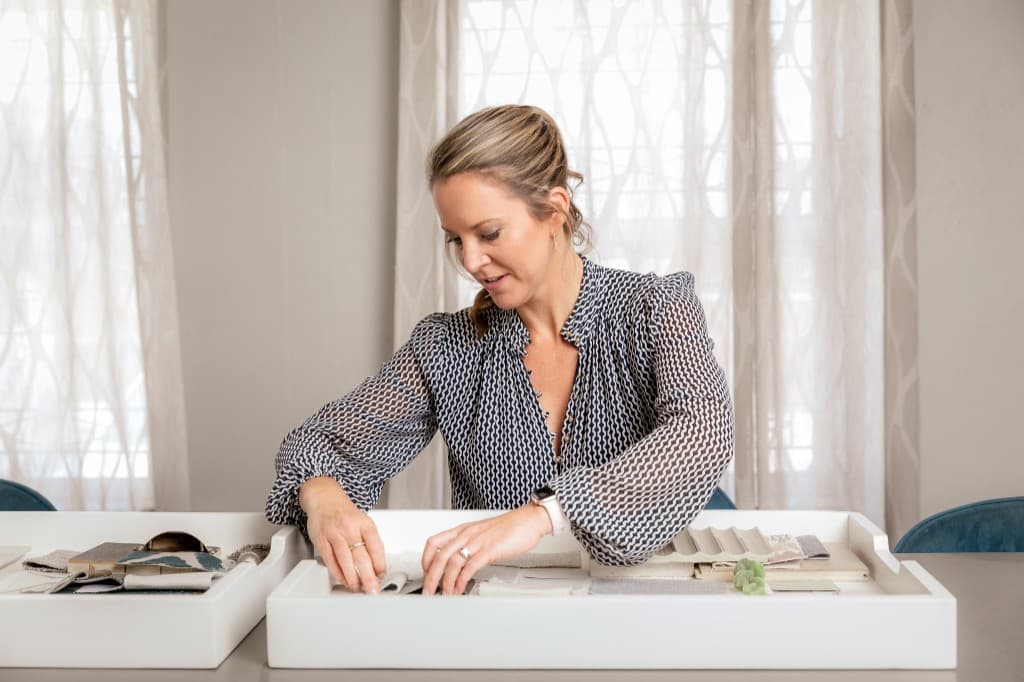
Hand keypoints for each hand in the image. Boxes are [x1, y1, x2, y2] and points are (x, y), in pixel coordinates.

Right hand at [299, 477, 386, 593]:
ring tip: (358, 588)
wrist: (324, 498)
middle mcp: (350, 528)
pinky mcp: (321, 540)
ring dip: (352, 578)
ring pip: (345, 560)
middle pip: (361, 556)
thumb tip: (378, 567)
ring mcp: (335, 533)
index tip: (382, 576)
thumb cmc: (345, 513)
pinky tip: (343, 580)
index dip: (380, 563)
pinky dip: (338, 573)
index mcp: (365, 523)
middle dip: (368, 577)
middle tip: (372, 590)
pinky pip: (330, 560)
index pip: (376, 546)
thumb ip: (370, 542)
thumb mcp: (363, 522)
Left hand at [420, 504, 551, 595]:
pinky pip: (470, 567)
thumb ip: (470, 545)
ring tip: (445, 595)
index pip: (433, 542)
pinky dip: (461, 581)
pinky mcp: (489, 550)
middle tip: (427, 592)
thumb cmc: (509, 527)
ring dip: (445, 582)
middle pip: (439, 556)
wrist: (529, 520)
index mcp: (462, 529)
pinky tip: (461, 589)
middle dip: (430, 577)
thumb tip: (461, 562)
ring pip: (452, 562)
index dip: (425, 560)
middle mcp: (466, 534)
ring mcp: (477, 542)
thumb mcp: (482, 533)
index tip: (425, 574)